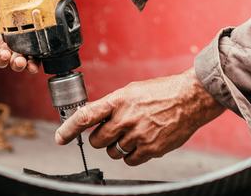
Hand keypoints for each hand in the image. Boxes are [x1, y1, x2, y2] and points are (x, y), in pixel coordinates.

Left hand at [0, 15, 38, 73]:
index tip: (32, 67)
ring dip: (3, 59)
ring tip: (4, 54)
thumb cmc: (22, 13)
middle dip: (18, 64)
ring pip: (2, 61)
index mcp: (28, 47)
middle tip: (19, 61)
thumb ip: (33, 13)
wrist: (3, 11)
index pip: (33, 61)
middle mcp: (15, 51)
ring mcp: (2, 48)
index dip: (33, 66)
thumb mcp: (30, 12)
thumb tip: (40, 13)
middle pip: (17, 64)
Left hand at [54, 69, 224, 165]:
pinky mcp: (150, 149)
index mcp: (118, 101)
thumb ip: (112, 105)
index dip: (69, 129)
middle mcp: (126, 119)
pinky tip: (142, 142)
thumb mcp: (131, 91)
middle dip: (102, 138)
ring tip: (133, 133)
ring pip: (113, 152)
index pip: (85, 116)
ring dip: (118, 147)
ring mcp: (138, 135)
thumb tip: (94, 117)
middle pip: (97, 140)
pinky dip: (132, 155)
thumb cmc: (162, 92)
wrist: (190, 98)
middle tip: (114, 131)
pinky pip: (129, 160)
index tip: (60, 137)